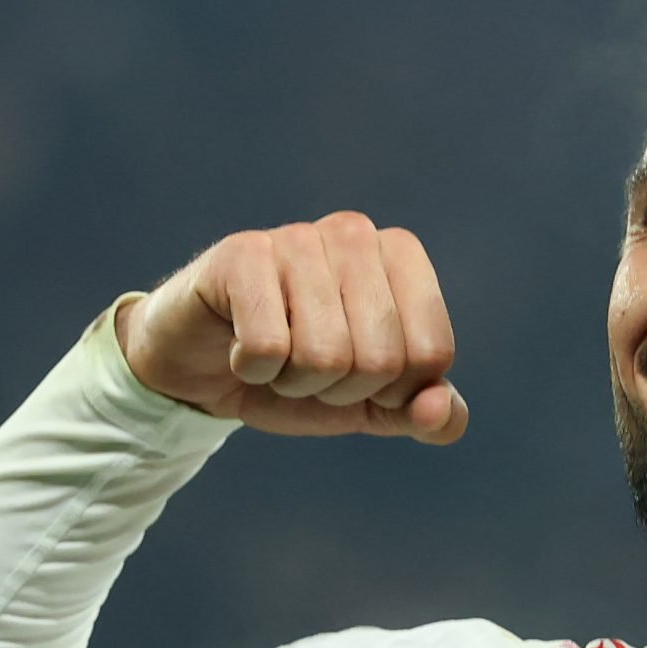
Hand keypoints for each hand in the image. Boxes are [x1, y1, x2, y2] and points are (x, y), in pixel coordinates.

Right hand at [117, 212, 467, 443]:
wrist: (204, 369)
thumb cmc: (298, 374)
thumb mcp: (371, 405)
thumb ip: (423, 414)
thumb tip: (442, 409)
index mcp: (401, 255)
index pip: (432, 354)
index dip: (393, 390)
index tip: (357, 375)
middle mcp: (355, 233)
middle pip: (382, 359)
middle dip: (341, 389)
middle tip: (308, 368)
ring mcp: (297, 237)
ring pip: (326, 356)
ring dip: (295, 382)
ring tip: (276, 357)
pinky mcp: (240, 255)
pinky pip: (269, 347)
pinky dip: (254, 370)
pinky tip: (241, 348)